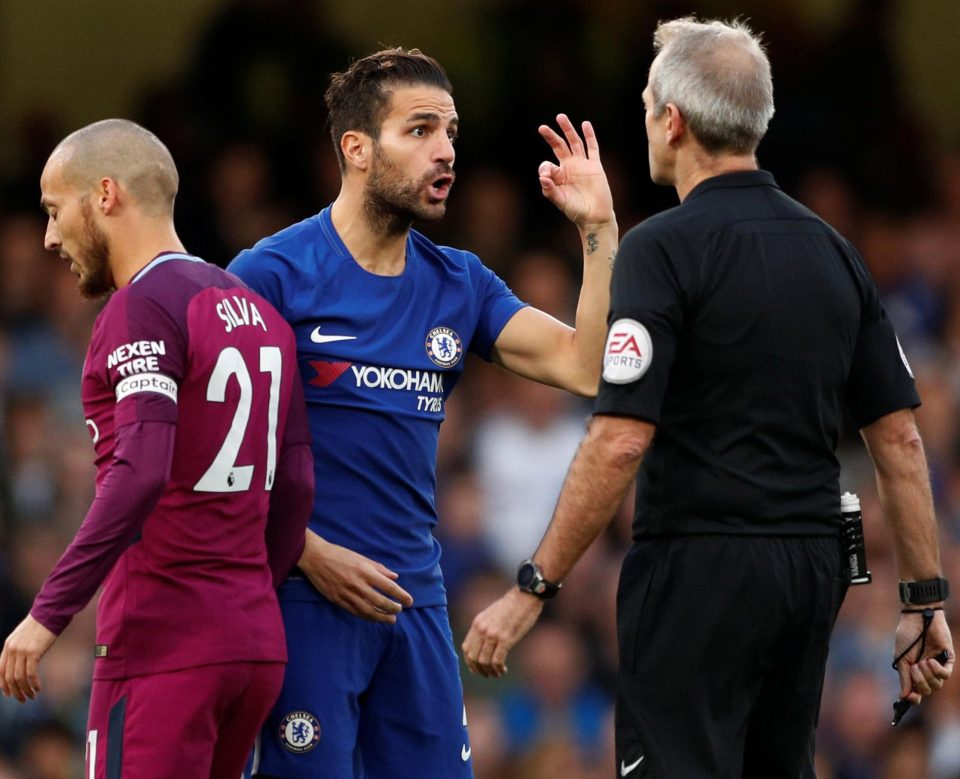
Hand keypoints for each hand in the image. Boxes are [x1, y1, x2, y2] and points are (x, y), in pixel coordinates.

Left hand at [0, 614, 56, 702]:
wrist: (50, 613)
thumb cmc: (41, 625)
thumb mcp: (24, 637)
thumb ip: (19, 649)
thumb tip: (21, 664)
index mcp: (8, 646)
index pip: (0, 671)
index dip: (3, 685)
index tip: (10, 694)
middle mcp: (12, 650)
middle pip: (9, 677)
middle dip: (16, 692)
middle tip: (23, 700)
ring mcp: (21, 651)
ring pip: (19, 678)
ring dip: (25, 690)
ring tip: (32, 696)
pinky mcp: (33, 652)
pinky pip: (31, 674)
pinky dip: (34, 684)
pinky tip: (38, 688)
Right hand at [298, 530, 412, 622]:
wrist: (315, 557)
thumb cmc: (340, 554)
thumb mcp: (361, 557)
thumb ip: (379, 568)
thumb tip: (394, 577)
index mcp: (365, 571)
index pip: (388, 586)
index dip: (401, 595)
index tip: (409, 601)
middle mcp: (357, 584)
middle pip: (380, 602)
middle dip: (392, 608)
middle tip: (400, 610)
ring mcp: (347, 593)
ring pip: (368, 611)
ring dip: (381, 617)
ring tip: (390, 619)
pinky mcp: (337, 600)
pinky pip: (355, 612)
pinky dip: (366, 617)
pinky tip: (374, 618)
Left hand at [461, 588, 543, 677]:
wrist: (525, 596)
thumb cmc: (511, 605)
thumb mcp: (491, 614)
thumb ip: (484, 627)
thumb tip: (482, 644)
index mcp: (477, 623)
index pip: (466, 648)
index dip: (470, 662)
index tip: (477, 668)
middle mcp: (482, 629)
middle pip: (473, 657)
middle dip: (479, 670)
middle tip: (488, 674)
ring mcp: (493, 634)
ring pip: (484, 661)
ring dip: (490, 671)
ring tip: (497, 673)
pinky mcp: (506, 639)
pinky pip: (497, 660)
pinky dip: (499, 669)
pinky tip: (503, 670)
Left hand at [538, 113, 614, 230]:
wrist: (595, 216)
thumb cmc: (575, 211)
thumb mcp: (560, 201)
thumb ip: (550, 190)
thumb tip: (542, 177)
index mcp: (558, 176)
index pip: (547, 165)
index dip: (545, 168)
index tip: (546, 177)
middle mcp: (569, 168)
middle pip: (559, 147)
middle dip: (551, 137)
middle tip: (542, 128)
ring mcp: (582, 165)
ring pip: (574, 143)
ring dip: (567, 130)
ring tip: (561, 117)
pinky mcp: (594, 166)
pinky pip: (592, 148)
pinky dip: (589, 136)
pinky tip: (585, 125)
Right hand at [893, 609, 953, 703]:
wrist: (917, 619)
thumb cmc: (907, 636)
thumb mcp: (902, 658)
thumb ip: (904, 678)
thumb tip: (903, 697)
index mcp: (914, 672)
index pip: (917, 692)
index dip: (913, 698)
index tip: (909, 697)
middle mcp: (926, 672)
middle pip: (927, 690)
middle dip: (920, 682)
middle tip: (914, 667)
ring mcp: (937, 666)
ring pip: (937, 685)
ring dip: (927, 675)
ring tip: (922, 661)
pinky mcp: (948, 660)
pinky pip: (946, 675)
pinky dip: (937, 671)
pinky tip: (931, 660)